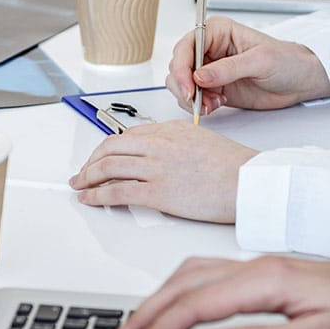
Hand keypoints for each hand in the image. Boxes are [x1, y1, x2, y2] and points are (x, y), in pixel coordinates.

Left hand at [69, 122, 254, 222]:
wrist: (249, 182)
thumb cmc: (234, 167)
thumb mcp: (202, 142)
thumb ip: (176, 145)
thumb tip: (157, 159)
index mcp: (171, 129)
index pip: (129, 135)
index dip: (108, 148)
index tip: (101, 158)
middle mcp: (159, 144)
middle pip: (111, 148)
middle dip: (91, 161)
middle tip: (83, 173)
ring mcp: (156, 167)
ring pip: (108, 167)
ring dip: (88, 177)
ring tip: (80, 186)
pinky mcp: (157, 191)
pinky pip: (116, 191)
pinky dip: (97, 195)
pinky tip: (90, 199)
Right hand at [103, 256, 329, 328]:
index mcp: (269, 278)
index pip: (194, 303)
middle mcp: (260, 264)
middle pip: (184, 284)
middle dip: (144, 316)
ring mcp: (263, 266)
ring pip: (192, 275)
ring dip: (158, 302)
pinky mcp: (269, 274)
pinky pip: (208, 276)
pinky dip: (179, 294)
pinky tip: (175, 310)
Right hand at [166, 16, 329, 115]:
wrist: (300, 81)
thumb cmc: (286, 61)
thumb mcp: (260, 60)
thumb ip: (228, 69)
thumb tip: (200, 76)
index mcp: (217, 31)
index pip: (186, 46)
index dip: (181, 67)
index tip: (188, 87)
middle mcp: (210, 49)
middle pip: (178, 65)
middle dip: (184, 85)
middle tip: (197, 100)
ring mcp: (211, 70)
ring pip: (182, 83)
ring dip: (191, 98)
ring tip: (211, 104)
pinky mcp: (214, 88)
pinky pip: (194, 97)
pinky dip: (198, 105)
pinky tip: (215, 105)